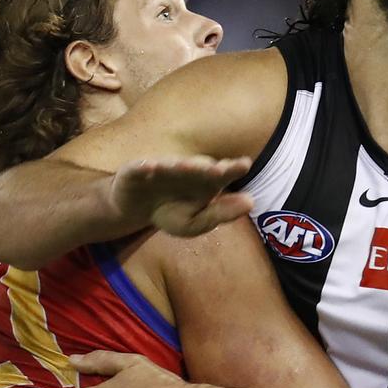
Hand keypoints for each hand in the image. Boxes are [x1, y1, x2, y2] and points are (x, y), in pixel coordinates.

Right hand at [111, 156, 253, 236]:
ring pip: (169, 166)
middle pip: (196, 167)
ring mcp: (159, 169)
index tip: (244, 165)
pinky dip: (144, 167)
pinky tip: (150, 167)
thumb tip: (252, 202)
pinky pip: (139, 169)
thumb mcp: (195, 222)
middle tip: (217, 170)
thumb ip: (221, 213)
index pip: (220, 173)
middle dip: (204, 168)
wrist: (135, 212)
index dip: (232, 168)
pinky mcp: (135, 172)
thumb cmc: (170, 213)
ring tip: (186, 166)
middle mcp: (183, 169)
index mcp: (203, 180)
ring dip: (177, 165)